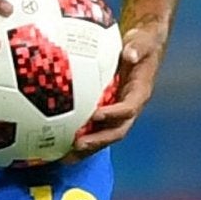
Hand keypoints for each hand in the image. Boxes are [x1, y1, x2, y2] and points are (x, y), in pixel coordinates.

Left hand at [71, 25, 165, 155]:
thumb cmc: (142, 43)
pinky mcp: (107, 111)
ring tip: (64, 158)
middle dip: (97, 141)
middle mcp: (129, 108)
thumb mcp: (142, 42)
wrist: (142, 47)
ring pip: (103, 135)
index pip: (128, 109)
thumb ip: (137, 48)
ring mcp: (117, 112)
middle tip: (77, 146)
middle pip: (115, 131)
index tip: (96, 115)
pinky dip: (78, 137)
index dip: (114, 114)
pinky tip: (58, 143)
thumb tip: (130, 54)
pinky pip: (93, 127)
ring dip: (86, 148)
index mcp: (139, 94)